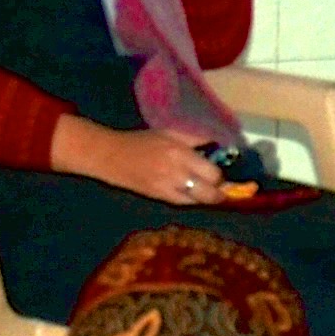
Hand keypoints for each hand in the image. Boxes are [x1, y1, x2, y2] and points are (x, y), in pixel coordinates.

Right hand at [56, 119, 233, 208]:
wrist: (111, 156)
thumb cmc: (141, 141)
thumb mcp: (169, 132)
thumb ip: (195, 138)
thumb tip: (219, 143)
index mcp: (179, 152)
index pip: (212, 171)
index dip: (220, 175)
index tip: (222, 172)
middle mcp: (176, 172)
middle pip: (209, 191)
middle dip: (220, 192)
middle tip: (223, 188)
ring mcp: (167, 188)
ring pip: (198, 201)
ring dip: (207, 198)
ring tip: (212, 193)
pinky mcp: (158, 197)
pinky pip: (183, 203)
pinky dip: (192, 200)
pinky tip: (194, 195)